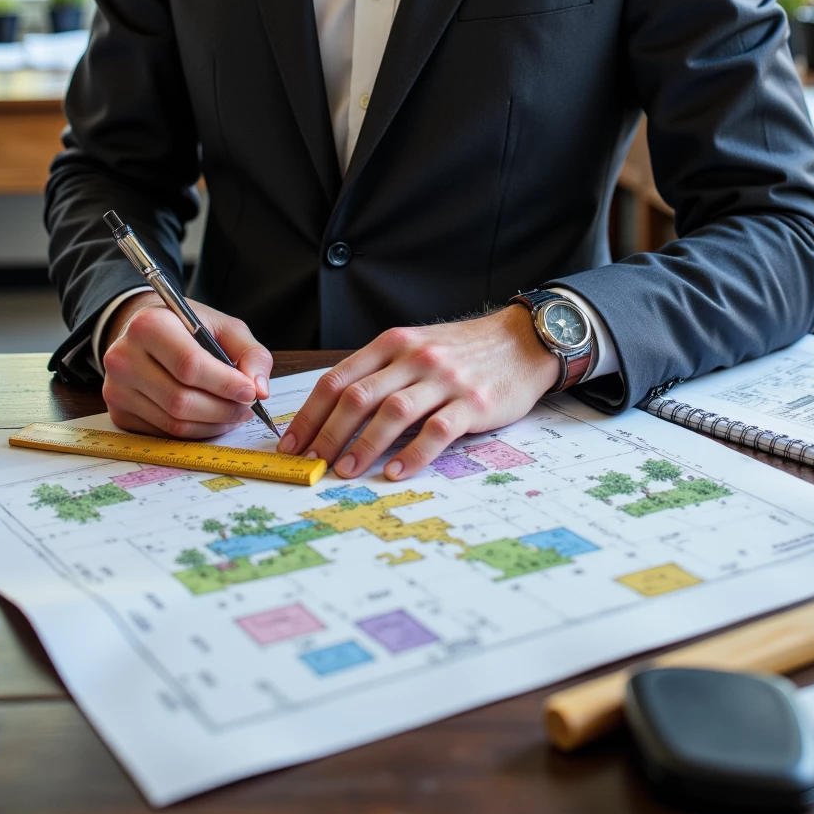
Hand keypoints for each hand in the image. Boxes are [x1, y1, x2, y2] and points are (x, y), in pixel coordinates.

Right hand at [101, 291, 272, 438]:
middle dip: (223, 409)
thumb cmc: (188, 328)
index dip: (225, 384)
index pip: (189, 366)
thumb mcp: (224, 327)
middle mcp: (124, 358)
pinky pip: (164, 433)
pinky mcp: (119, 413)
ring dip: (213, 424)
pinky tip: (210, 417)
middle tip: (247, 406)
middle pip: (181, 400)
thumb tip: (260, 389)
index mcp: (149, 326)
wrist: (145, 332)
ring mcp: (117, 389)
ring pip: (174, 422)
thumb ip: (250, 353)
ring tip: (233, 412)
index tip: (250, 392)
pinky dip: (195, 431)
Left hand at [277, 302, 558, 481]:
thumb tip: (334, 412)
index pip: (338, 379)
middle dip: (328, 434)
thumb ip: (381, 372)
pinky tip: (396, 471)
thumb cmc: (462, 350)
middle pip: (358, 397)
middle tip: (310, 463)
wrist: (520, 341)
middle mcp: (414, 357)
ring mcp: (444, 379)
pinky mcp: (473, 402)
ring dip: (364, 446)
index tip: (292, 443)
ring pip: (392, 413)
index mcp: (392, 343)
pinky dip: (412, 453)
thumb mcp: (415, 347)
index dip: (310, 414)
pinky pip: (436, 430)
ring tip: (344, 471)